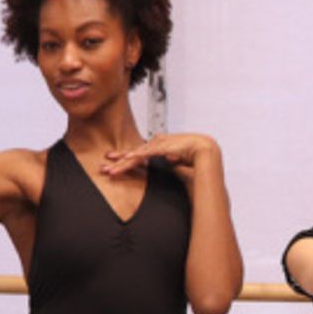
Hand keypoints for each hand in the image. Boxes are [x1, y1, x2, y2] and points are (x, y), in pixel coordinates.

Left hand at [101, 132, 218, 183]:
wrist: (207, 151)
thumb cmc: (196, 159)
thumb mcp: (179, 164)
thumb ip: (171, 166)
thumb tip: (169, 166)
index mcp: (161, 148)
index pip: (141, 154)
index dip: (127, 159)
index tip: (115, 162)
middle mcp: (158, 144)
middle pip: (135, 153)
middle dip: (119, 159)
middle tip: (105, 163)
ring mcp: (159, 145)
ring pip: (137, 154)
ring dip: (124, 162)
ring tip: (111, 168)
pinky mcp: (162, 147)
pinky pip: (145, 154)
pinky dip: (135, 157)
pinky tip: (125, 160)